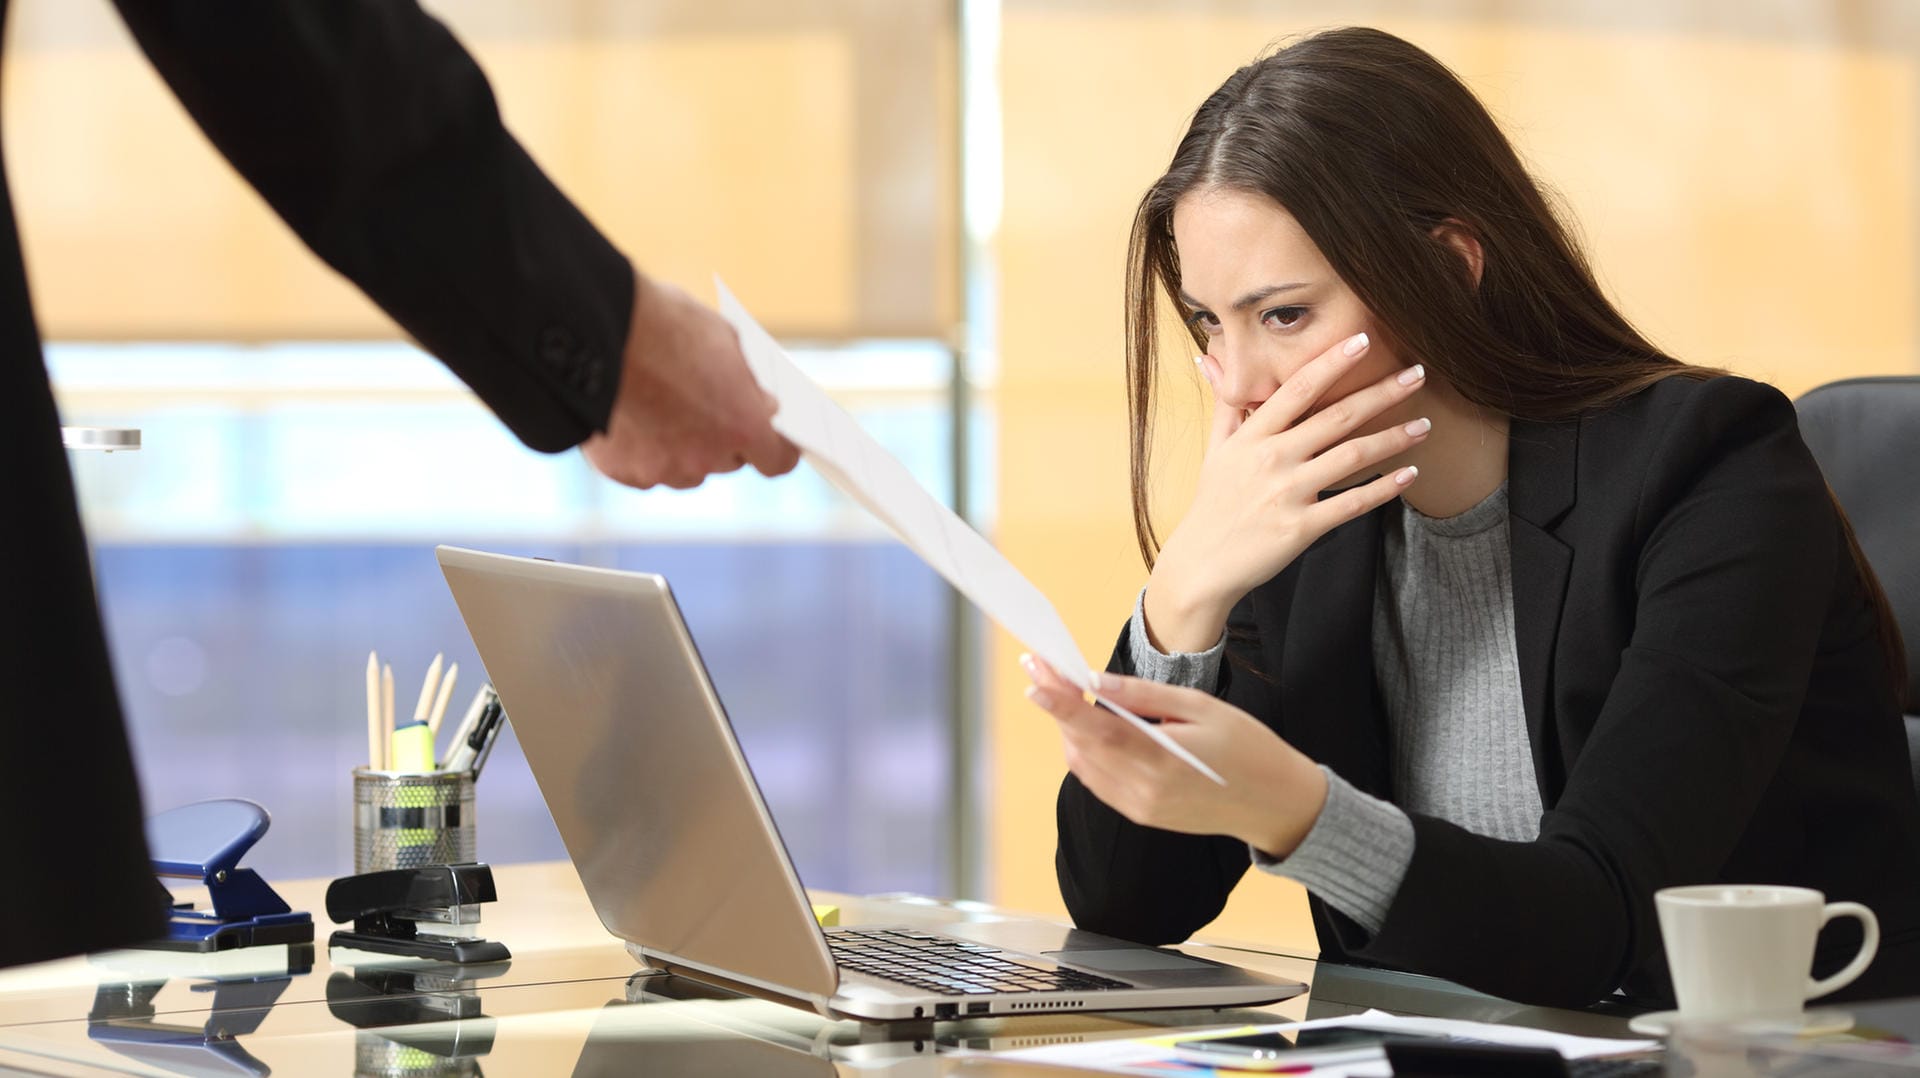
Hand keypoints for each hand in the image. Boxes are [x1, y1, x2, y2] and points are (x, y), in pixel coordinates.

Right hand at [581, 275, 800, 488]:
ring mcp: (663, 469)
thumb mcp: (723, 341)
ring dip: (683, 449)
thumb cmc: (663, 324)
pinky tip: (632, 417)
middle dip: (723, 438)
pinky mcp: (624, 472)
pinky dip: (642, 451)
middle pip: (729, 462)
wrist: (593, 328)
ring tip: (662, 407)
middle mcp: (707, 458)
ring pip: (686, 470)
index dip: (774, 447)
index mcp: (744, 425)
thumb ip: (746, 382)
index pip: (778, 460)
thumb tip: (761, 403)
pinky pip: (644, 470)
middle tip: (705, 406)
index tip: (770, 437)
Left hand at [1023, 655, 1327, 856]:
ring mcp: (1140, 807)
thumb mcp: (1202, 707)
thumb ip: (1145, 696)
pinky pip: (1099, 781)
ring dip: (1069, 729)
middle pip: (1082, 745)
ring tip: (1062, 692)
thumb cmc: (1248, 748)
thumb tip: (1097, 682)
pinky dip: (1087, 751)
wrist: (1275, 803)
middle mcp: (1144, 790)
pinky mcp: (1141, 815)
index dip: (1061, 705)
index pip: (1098, 730)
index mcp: (1162, 760)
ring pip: (1084, 765)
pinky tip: (1089, 727)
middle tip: (1043, 670)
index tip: (1035, 679)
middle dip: (1057, 707)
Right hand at [1144, 332, 1427, 651]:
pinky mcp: (1301, 527)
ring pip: (1352, 457)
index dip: (1332, 362)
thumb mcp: (1214, 451)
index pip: (1297, 389)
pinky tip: (1409, 474)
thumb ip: (1225, 404)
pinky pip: (1352, 504)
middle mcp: (1272, 459)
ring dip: (1393, 438)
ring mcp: (1288, 493)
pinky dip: (1384, 489)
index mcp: (1252, 436)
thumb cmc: (1212, 505)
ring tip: (1424, 425)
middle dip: (1382, 393)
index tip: (1363, 340)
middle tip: (1418, 374)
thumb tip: (1207, 357)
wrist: (1202, 564)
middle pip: (1336, 416)